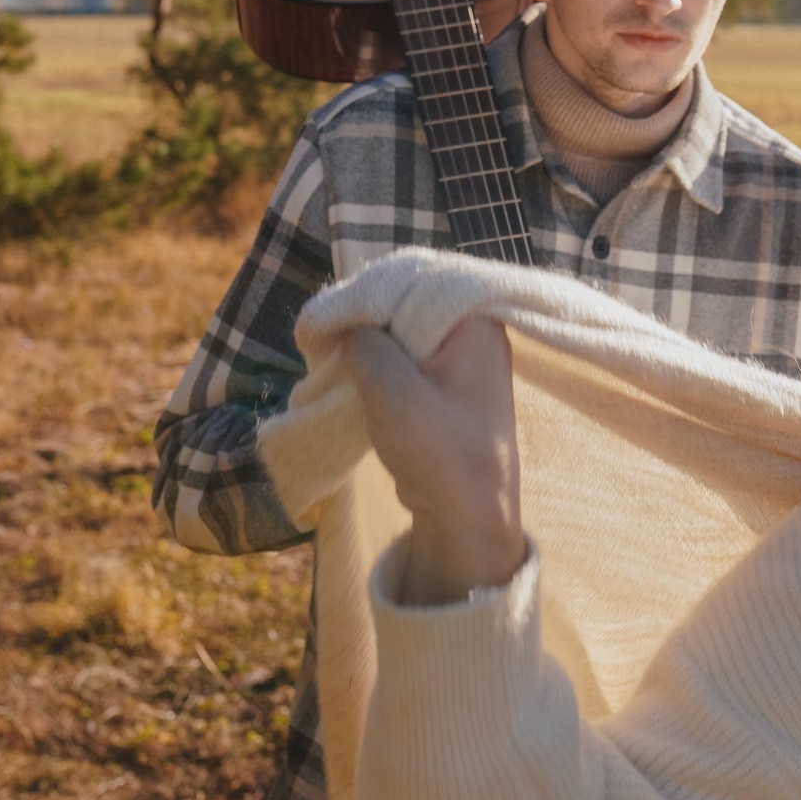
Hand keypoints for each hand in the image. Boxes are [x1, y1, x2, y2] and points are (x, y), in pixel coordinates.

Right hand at [342, 316, 524, 604]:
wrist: (467, 516)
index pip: (413, 283)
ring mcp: (463, 358)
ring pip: (401, 332)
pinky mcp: (446, 384)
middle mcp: (476, 331)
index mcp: (477, 322)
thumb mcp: (392, 392)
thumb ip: (365, 344)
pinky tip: (352, 376)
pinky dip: (378, 365)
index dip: (365, 297)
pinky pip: (406, 357)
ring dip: (368, 345)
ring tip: (333, 359)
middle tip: (323, 342)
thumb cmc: (441, 453)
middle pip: (407, 303)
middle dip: (364, 321)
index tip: (325, 322)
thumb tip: (345, 326)